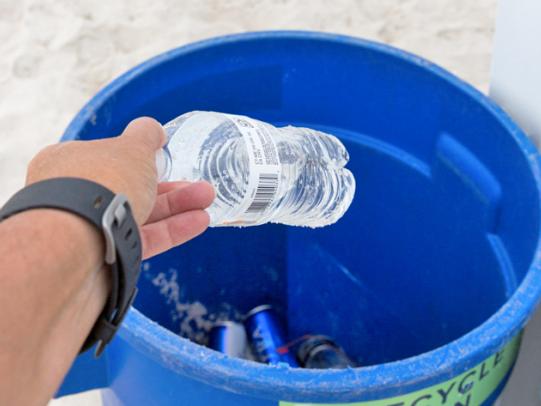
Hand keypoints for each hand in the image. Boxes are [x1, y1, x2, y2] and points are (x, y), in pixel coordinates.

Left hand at [26, 117, 214, 258]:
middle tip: (199, 184)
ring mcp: (90, 229)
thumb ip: (145, 137)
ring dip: (176, 206)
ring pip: (141, 215)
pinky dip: (171, 230)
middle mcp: (76, 195)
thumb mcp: (132, 148)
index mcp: (69, 162)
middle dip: (169, 186)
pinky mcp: (107, 257)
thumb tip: (154, 129)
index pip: (107, 157)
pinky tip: (199, 221)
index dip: (138, 157)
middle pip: (130, 188)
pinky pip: (143, 239)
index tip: (164, 158)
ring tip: (207, 199)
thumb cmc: (101, 184)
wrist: (79, 244)